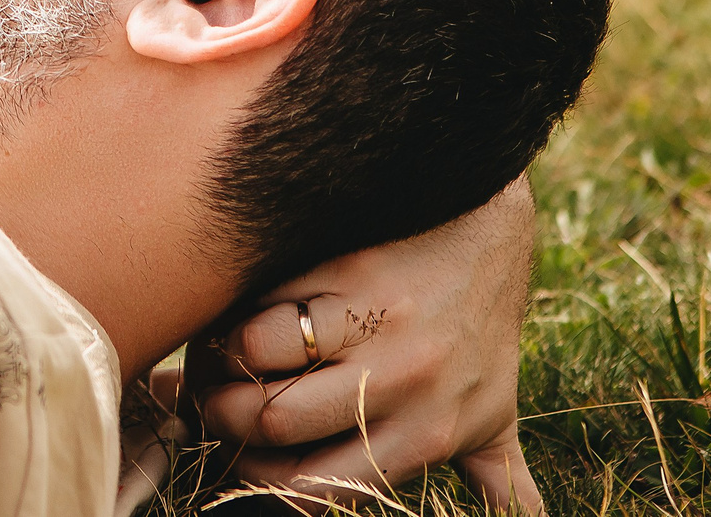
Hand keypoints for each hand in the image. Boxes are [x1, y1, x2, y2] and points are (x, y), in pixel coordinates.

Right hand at [188, 178, 542, 510]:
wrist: (488, 225)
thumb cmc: (481, 330)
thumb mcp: (495, 411)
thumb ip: (495, 477)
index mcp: (425, 434)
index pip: (311, 485)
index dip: (255, 474)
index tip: (238, 453)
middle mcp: (401, 382)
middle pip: (271, 419)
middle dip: (223, 412)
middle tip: (214, 396)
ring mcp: (373, 319)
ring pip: (253, 348)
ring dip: (221, 349)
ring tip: (222, 347)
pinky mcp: (348, 261)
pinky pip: (263, 290)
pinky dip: (240, 297)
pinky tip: (244, 303)